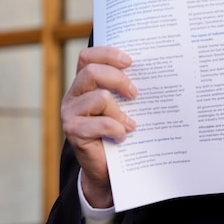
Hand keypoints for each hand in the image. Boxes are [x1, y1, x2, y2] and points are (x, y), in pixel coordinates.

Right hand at [61, 45, 137, 207]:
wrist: (105, 170)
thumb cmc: (117, 132)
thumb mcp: (122, 106)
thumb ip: (125, 90)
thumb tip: (153, 73)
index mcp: (84, 84)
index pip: (87, 57)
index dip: (107, 54)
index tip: (129, 61)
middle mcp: (73, 96)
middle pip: (91, 72)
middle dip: (118, 79)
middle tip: (134, 93)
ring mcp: (70, 114)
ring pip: (99, 98)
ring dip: (119, 111)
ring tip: (130, 124)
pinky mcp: (73, 132)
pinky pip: (100, 124)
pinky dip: (116, 129)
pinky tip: (122, 137)